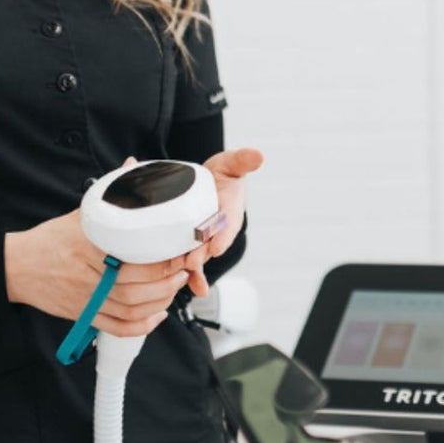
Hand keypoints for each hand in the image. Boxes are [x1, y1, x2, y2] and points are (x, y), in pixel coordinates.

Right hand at [3, 210, 192, 336]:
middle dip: (168, 279)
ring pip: (132, 308)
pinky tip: (157, 314)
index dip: (162, 258)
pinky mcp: (85, 315)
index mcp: (89, 247)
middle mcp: (89, 276)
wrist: (18, 266)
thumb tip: (132, 166)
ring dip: (161, 300)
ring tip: (175, 286)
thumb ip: (110, 194)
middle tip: (184, 268)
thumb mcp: (80, 214)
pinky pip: (118, 327)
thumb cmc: (50, 240)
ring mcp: (88, 299)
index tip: (178, 249)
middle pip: (137, 286)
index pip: (133, 256)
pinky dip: (142, 325)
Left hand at [183, 146, 263, 296]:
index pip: (228, 225)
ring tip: (185, 273)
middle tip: (193, 261)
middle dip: (202, 254)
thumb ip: (242, 160)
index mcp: (231, 212)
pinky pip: (191, 262)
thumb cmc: (224, 174)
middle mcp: (219, 229)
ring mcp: (205, 239)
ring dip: (193, 267)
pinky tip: (191, 287)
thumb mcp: (231, 164)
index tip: (215, 245)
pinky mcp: (191, 244)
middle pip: (210, 244)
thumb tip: (258, 156)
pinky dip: (192, 276)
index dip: (222, 235)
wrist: (210, 183)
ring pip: (199, 256)